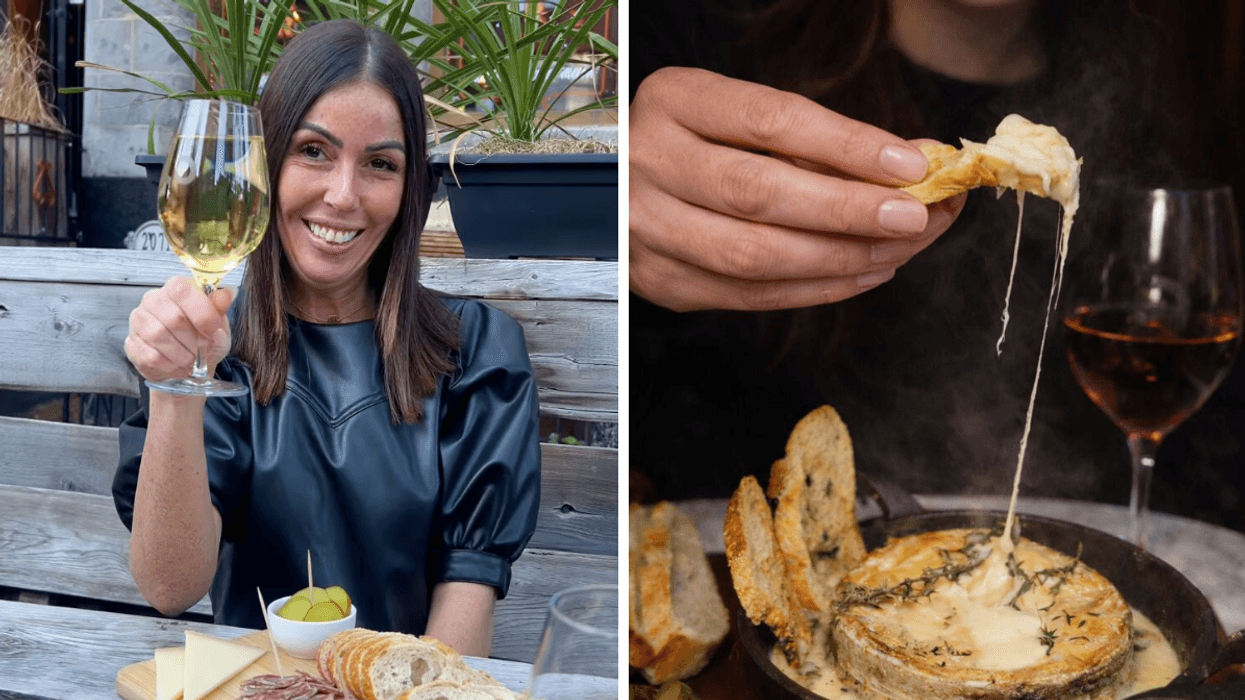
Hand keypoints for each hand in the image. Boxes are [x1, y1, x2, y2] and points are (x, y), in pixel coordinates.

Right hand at [124, 277, 234, 382]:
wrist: (188, 363)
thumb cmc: (203, 338)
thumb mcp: (218, 324)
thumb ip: (220, 309)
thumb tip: (227, 294)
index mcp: (176, 288)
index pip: (184, 291)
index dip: (203, 313)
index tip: (215, 331)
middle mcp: (153, 300)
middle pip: (173, 318)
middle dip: (194, 341)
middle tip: (202, 352)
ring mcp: (138, 321)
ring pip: (159, 337)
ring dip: (182, 355)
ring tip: (192, 361)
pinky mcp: (131, 344)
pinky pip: (151, 356)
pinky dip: (171, 366)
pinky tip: (179, 367)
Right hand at [630, 67, 966, 311]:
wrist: (621, 187)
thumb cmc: (702, 142)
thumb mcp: (743, 117)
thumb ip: (818, 140)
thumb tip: (916, 164)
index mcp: (673, 100)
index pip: (769, 121)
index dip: (846, 145)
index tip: (911, 163)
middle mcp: (647, 162)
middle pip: (758, 193)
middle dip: (848, 210)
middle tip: (914, 217)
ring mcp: (645, 228)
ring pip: (753, 255)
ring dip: (839, 257)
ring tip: (898, 249)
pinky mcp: (660, 280)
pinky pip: (747, 295)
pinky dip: (815, 289)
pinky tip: (862, 272)